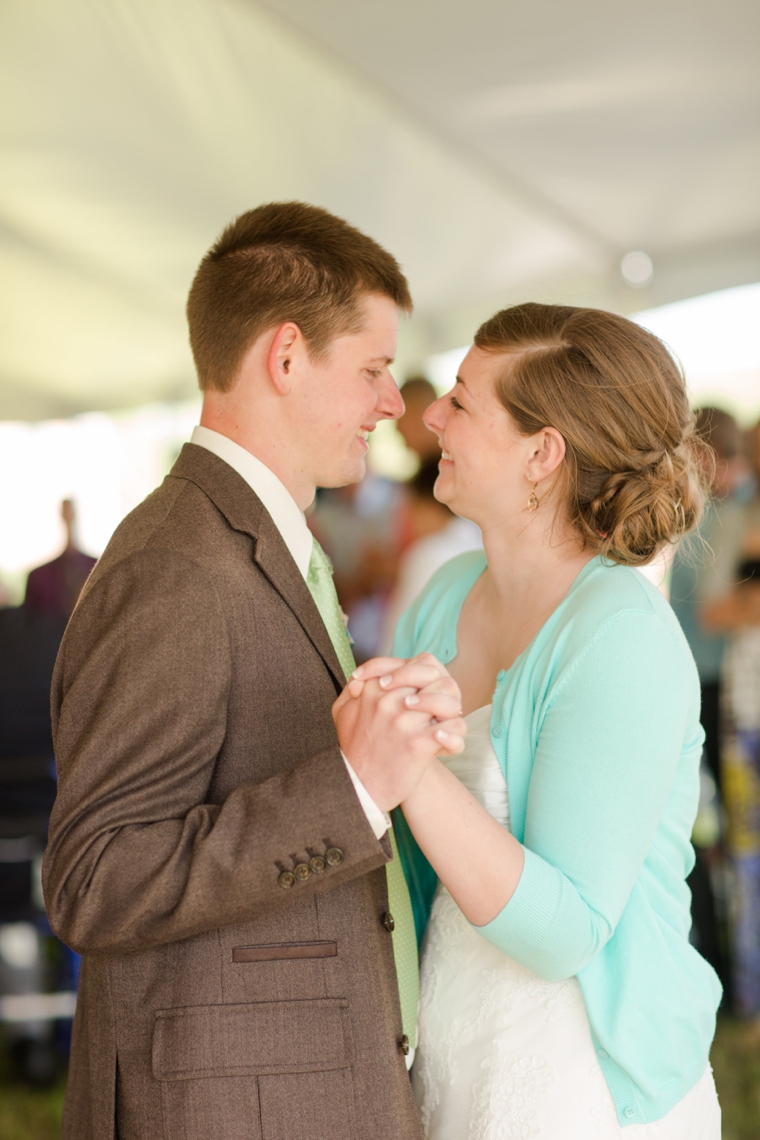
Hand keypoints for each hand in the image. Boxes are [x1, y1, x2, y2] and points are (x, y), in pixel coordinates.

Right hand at [333, 654, 465, 811]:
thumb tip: (363, 677)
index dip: (427, 679)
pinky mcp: (418, 743)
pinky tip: (443, 742)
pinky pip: (452, 729)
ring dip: (451, 714)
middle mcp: (389, 700)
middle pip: (435, 679)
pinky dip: (454, 736)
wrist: (357, 788)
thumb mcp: (342, 712)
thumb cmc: (352, 750)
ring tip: (442, 725)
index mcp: (374, 688)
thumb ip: (353, 688)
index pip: (416, 665)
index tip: (424, 693)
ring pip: (449, 700)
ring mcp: (404, 721)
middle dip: (442, 693)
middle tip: (439, 710)